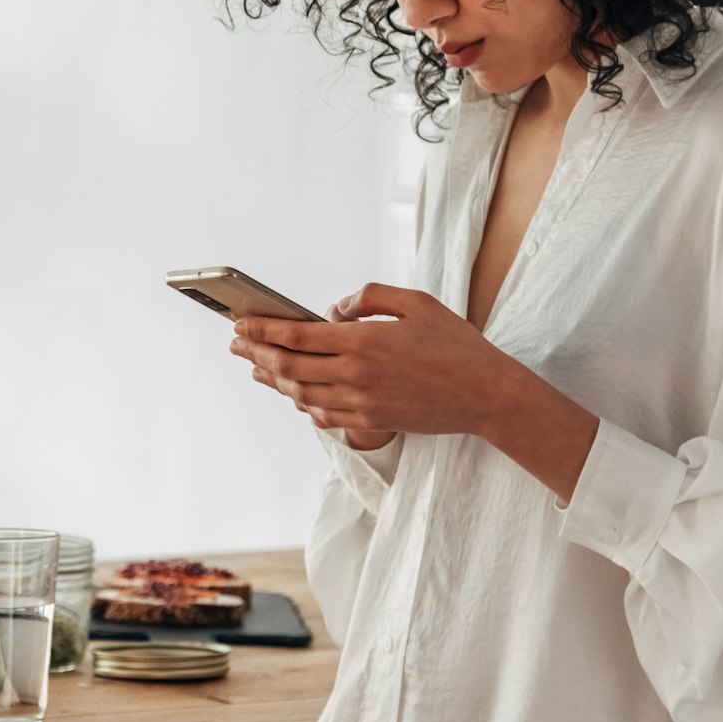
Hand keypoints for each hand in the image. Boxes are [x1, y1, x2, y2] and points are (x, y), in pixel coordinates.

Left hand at [227, 283, 525, 441]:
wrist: (486, 395)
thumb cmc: (455, 344)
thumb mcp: (416, 303)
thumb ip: (370, 298)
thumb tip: (333, 309)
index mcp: (363, 342)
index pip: (296, 337)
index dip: (262, 331)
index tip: (240, 324)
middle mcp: (356, 376)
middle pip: (289, 369)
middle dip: (256, 355)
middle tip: (236, 345)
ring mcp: (362, 404)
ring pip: (302, 395)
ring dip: (274, 381)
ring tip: (257, 369)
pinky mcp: (373, 423)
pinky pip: (325, 416)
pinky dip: (304, 405)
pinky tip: (297, 395)